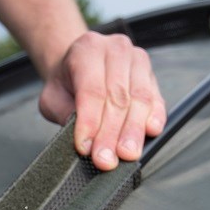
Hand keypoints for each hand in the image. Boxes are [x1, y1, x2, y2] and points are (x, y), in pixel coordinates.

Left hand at [38, 32, 166, 170]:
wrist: (79, 64)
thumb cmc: (66, 82)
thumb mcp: (52, 97)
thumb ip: (64, 113)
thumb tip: (85, 137)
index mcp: (87, 49)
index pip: (92, 90)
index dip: (90, 122)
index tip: (86, 148)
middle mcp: (115, 50)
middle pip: (117, 96)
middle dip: (111, 133)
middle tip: (107, 159)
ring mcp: (137, 60)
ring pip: (139, 98)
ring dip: (133, 130)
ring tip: (127, 154)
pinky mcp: (151, 76)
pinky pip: (156, 98)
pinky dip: (155, 117)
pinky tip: (151, 132)